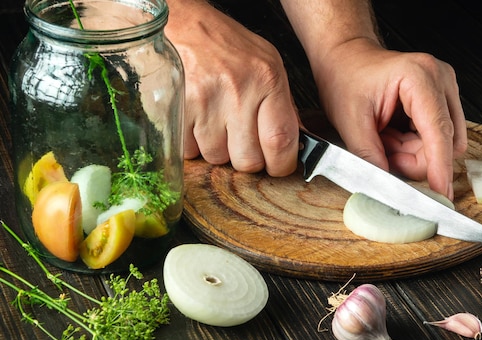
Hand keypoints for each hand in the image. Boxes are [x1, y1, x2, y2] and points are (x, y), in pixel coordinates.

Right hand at [165, 0, 299, 176]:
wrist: (181, 24)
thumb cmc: (226, 47)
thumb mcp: (267, 65)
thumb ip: (283, 106)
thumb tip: (296, 146)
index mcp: (267, 80)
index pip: (281, 141)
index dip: (280, 164)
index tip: (277, 166)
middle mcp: (238, 91)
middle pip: (248, 160)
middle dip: (245, 159)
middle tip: (241, 141)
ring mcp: (205, 101)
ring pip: (216, 158)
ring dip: (216, 149)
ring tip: (215, 122)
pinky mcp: (177, 108)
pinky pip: (189, 151)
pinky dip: (192, 144)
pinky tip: (195, 120)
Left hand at [312, 38, 466, 199]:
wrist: (345, 57)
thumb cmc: (345, 77)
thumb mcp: (350, 121)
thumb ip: (369, 156)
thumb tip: (386, 185)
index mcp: (419, 77)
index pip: (438, 132)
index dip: (440, 168)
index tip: (441, 194)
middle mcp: (440, 79)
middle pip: (444, 142)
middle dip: (414, 159)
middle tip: (383, 153)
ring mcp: (444, 88)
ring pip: (442, 144)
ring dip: (413, 153)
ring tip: (385, 139)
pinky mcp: (441, 99)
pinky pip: (436, 138)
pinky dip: (413, 146)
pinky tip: (392, 136)